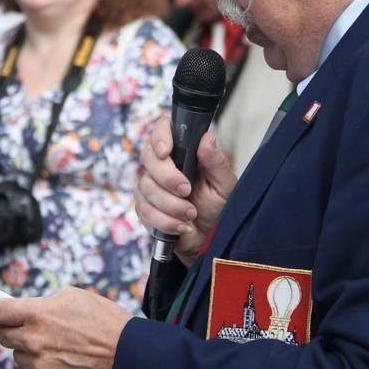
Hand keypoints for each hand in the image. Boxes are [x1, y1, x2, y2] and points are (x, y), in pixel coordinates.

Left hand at [0, 288, 132, 368]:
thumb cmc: (102, 319)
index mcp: (37, 314)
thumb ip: (41, 303)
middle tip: (25, 326)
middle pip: (0, 335)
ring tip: (57, 345)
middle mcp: (32, 341)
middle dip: (9, 328)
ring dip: (29, 350)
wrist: (127, 353)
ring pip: (18, 355)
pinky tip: (62, 360)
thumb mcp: (72, 297)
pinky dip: (41, 368)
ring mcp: (38, 366)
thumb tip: (20, 309)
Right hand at [133, 117, 237, 263]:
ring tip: (191, 214)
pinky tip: (181, 226)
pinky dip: (164, 221)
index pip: (163, 129)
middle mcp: (164, 165)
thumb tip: (207, 136)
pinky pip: (144, 210)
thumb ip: (216, 161)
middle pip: (148, 157)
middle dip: (167, 177)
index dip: (160, 136)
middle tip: (186, 190)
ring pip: (146, 187)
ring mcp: (151, 186)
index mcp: (184, 152)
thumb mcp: (224, 184)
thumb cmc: (218, 206)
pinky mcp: (144, 207)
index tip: (166, 151)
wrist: (209, 238)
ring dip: (171, 205)